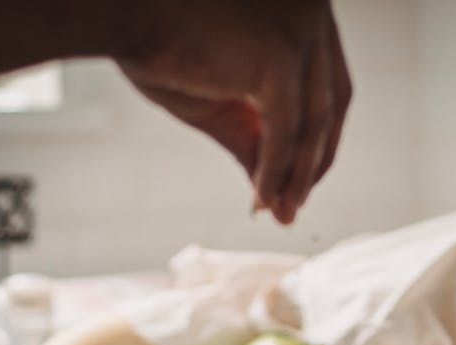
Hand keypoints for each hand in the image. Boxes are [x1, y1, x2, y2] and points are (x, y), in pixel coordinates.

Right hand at [115, 0, 350, 224]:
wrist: (122, 17)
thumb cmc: (160, 47)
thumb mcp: (220, 101)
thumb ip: (254, 138)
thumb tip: (274, 196)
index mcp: (303, 11)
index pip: (329, 84)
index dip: (318, 137)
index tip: (300, 178)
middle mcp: (313, 13)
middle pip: (333, 103)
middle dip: (314, 160)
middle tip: (292, 206)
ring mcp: (300, 32)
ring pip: (314, 121)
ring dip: (297, 175)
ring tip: (279, 212)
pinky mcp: (280, 57)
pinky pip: (286, 129)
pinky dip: (275, 171)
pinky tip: (258, 199)